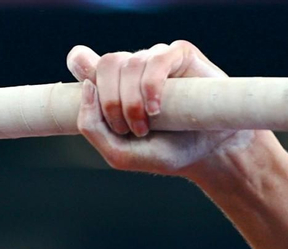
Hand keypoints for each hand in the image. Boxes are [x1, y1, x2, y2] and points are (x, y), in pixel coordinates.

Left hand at [66, 40, 262, 177]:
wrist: (208, 153)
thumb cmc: (165, 152)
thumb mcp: (120, 154)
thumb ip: (92, 128)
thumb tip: (87, 87)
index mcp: (112, 88)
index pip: (83, 60)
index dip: (80, 64)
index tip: (88, 88)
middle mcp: (131, 70)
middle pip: (105, 65)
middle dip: (111, 102)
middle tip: (128, 130)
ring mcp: (155, 60)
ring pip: (128, 64)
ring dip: (131, 102)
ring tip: (146, 127)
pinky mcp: (179, 55)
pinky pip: (156, 59)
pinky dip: (151, 87)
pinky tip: (157, 109)